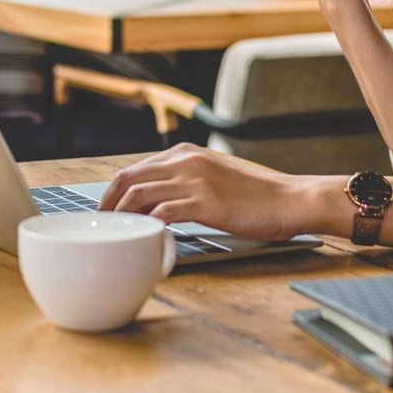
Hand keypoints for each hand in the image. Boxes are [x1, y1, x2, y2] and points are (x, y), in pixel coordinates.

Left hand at [97, 143, 339, 241]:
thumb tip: (160, 200)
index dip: (114, 191)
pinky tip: (144, 240)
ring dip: (122, 216)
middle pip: (129, 177)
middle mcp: (186, 160)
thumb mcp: (216, 175)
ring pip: (139, 194)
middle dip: (108, 203)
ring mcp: (195, 179)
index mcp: (187, 152)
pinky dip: (147, 227)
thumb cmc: (257, 195)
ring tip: (116, 236)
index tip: (106, 211)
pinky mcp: (205, 202)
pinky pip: (162, 213)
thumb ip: (188, 179)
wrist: (290, 199)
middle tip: (101, 226)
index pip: (135, 168)